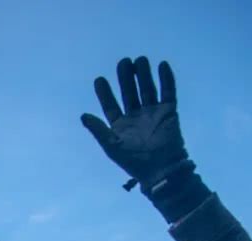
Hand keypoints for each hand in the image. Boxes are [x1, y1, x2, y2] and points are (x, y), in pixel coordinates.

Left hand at [81, 57, 208, 222]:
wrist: (160, 168)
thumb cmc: (134, 161)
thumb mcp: (112, 146)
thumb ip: (98, 130)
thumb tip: (82, 115)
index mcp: (120, 125)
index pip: (110, 105)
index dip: (105, 93)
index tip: (99, 79)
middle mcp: (136, 117)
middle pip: (129, 92)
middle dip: (126, 78)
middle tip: (123, 62)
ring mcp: (153, 113)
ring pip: (147, 89)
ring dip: (144, 74)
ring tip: (139, 60)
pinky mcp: (169, 112)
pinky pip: (168, 92)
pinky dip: (166, 79)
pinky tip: (162, 65)